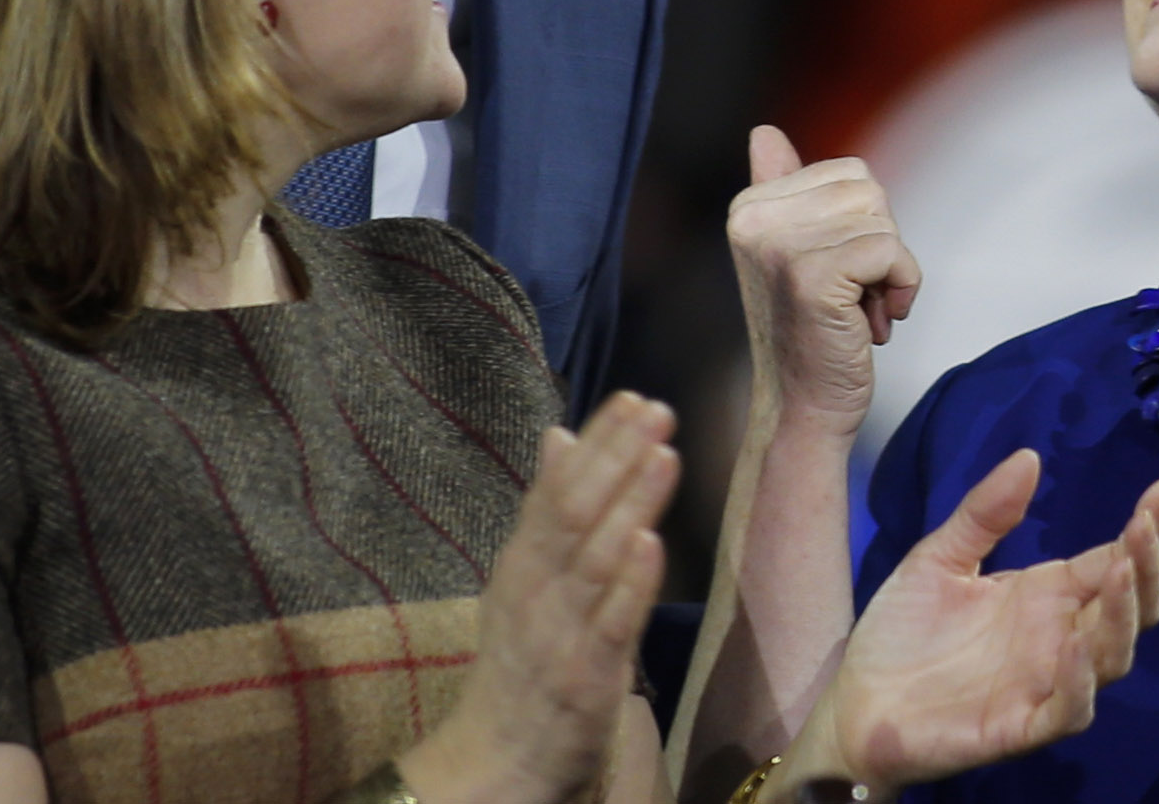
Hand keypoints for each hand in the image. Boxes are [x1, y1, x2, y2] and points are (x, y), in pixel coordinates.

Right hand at [398, 392, 676, 803]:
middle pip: (574, 511)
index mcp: (522, 559)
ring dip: (629, 504)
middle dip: (617, 458)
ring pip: (595, 557)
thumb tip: (560, 434)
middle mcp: (535, 587)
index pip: (557, 486)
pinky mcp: (585, 675)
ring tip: (663, 455)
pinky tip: (649, 542)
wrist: (495, 760)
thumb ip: (545, 507)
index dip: (597, 441)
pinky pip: (609, 623)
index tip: (634, 397)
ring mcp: (559, 631)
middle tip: (657, 411)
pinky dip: (629, 582)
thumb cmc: (519, 661)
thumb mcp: (522, 576)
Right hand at [728, 125, 922, 435]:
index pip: (849, 173)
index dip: (863, 226)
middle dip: (880, 244)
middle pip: (869, 191)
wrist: (803, 409)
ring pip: (883, 221)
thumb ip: (782, 189)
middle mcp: (754, 219)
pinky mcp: (812, 277)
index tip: (840, 275)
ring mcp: (780, 247)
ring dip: (891, 271)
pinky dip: (902, 288)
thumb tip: (764, 132)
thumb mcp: (795, 253)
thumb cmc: (811, 334)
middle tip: (853, 297)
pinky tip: (874, 323)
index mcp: (749, 206)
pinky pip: (891, 252)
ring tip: (859, 311)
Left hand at [778, 451, 1158, 791]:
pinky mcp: (1021, 726)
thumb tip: (1029, 456)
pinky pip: (1068, 710)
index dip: (1144, 530)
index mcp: (1046, 595)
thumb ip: (984, 514)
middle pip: (1128, 607)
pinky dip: (1080, 682)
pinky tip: (1076, 647)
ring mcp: (1046, 684)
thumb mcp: (939, 558)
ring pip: (1111, 657)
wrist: (856, 702)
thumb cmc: (902, 632)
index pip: (1112, 560)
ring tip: (1121, 572)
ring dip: (1122, 616)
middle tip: (1146, 526)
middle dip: (1146, 567)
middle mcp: (1059, 638)